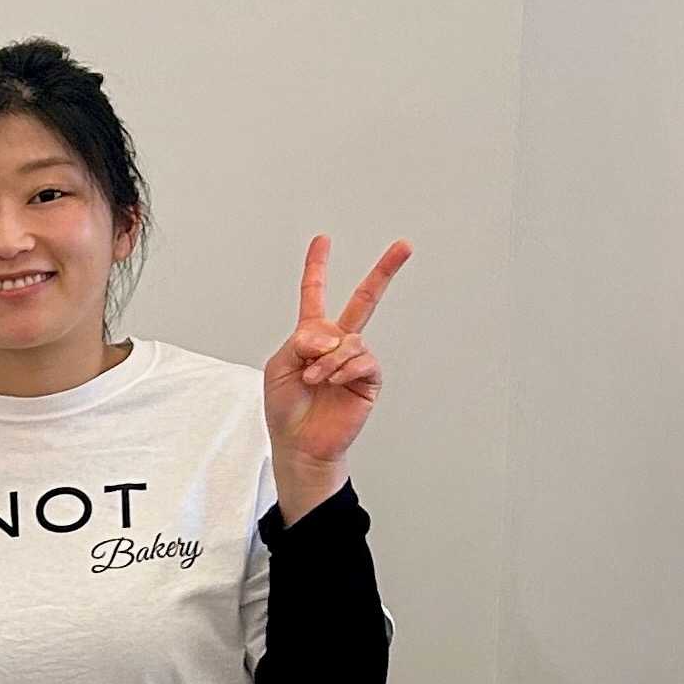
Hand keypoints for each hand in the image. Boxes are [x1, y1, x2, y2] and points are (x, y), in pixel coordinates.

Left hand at [264, 234, 409, 520]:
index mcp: (311, 336)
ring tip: (314, 379)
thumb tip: (329, 333)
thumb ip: (300, 342)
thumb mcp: (279, 368)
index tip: (322, 240)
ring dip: (327, 359)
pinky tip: (331, 382)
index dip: (318, 267)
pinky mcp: (368, 379)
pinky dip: (343, 369)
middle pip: (365, 300)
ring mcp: (355, 360)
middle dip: (384, 272)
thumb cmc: (286, 408)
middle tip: (404, 246)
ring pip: (351, 340)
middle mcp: (337, 343)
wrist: (300, 443)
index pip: (315, 294)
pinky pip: (363, 360)